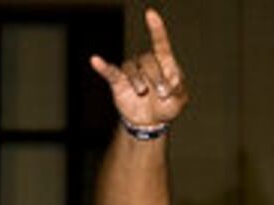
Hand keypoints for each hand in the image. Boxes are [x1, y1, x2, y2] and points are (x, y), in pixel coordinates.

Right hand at [90, 9, 187, 129]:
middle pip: (147, 59)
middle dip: (156, 76)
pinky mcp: (118, 81)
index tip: (150, 14)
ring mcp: (132, 71)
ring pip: (131, 67)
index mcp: (164, 63)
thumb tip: (168, 84)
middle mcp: (146, 63)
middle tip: (162, 93)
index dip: (156, 28)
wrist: (150, 122)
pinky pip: (110, 71)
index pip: (160, 43)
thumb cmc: (167, 106)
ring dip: (138, 80)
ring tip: (143, 93)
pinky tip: (95, 60)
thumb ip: (177, 90)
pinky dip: (102, 66)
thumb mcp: (179, 100)